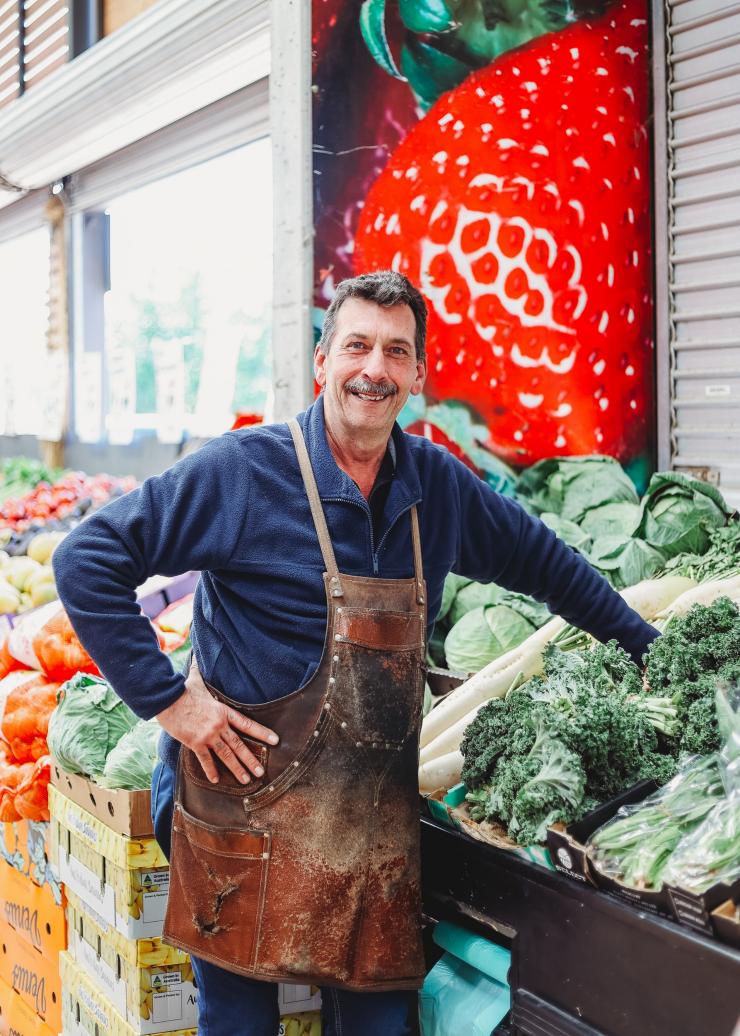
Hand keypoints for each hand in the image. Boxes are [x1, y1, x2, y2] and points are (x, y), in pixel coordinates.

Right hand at [156, 663, 278, 783]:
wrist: (166, 698)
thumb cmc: (182, 689)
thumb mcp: (197, 678)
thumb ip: (201, 670)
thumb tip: (199, 654)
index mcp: (223, 711)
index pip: (247, 724)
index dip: (262, 733)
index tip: (274, 740)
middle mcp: (219, 725)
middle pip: (239, 745)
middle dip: (251, 760)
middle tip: (261, 772)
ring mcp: (208, 735)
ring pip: (226, 755)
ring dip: (237, 769)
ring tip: (247, 780)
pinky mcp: (194, 743)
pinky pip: (205, 760)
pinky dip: (211, 770)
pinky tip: (216, 780)